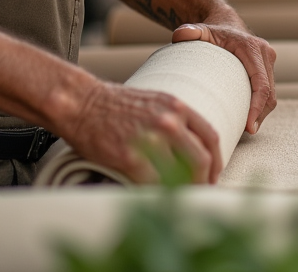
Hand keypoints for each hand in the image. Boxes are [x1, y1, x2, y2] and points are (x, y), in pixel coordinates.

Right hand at [64, 81, 222, 183]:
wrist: (81, 103)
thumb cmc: (114, 104)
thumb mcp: (153, 102)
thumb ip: (175, 120)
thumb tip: (192, 147)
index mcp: (176, 106)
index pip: (210, 136)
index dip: (216, 160)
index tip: (213, 173)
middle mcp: (168, 122)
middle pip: (202, 158)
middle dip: (205, 180)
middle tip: (201, 191)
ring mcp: (151, 140)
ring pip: (181, 174)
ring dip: (183, 189)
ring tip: (179, 196)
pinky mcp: (131, 158)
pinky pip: (154, 184)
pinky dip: (157, 193)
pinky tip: (155, 196)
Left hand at [172, 22, 276, 133]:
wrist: (225, 23)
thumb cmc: (212, 31)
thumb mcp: (201, 30)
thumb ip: (191, 31)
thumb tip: (180, 35)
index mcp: (254, 48)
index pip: (261, 82)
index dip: (257, 106)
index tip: (250, 126)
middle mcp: (266, 54)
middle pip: (269, 92)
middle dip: (260, 114)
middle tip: (246, 132)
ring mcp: (268, 62)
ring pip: (271, 94)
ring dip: (261, 113)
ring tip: (247, 129)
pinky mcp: (267, 69)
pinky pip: (268, 92)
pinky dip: (260, 107)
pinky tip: (248, 119)